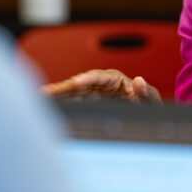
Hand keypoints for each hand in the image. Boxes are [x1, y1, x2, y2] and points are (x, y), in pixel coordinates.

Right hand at [43, 69, 162, 103]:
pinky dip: (62, 103)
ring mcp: (92, 93)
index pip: (98, 77)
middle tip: (46, 92)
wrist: (145, 114)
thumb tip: (139, 81)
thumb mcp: (152, 100)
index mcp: (115, 79)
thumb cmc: (147, 103)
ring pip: (72, 93)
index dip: (87, 79)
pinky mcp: (88, 103)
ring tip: (39, 97)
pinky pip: (73, 102)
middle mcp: (100, 84)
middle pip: (79, 84)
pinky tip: (47, 105)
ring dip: (57, 95)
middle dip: (63, 88)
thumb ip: (147, 93)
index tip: (76, 82)